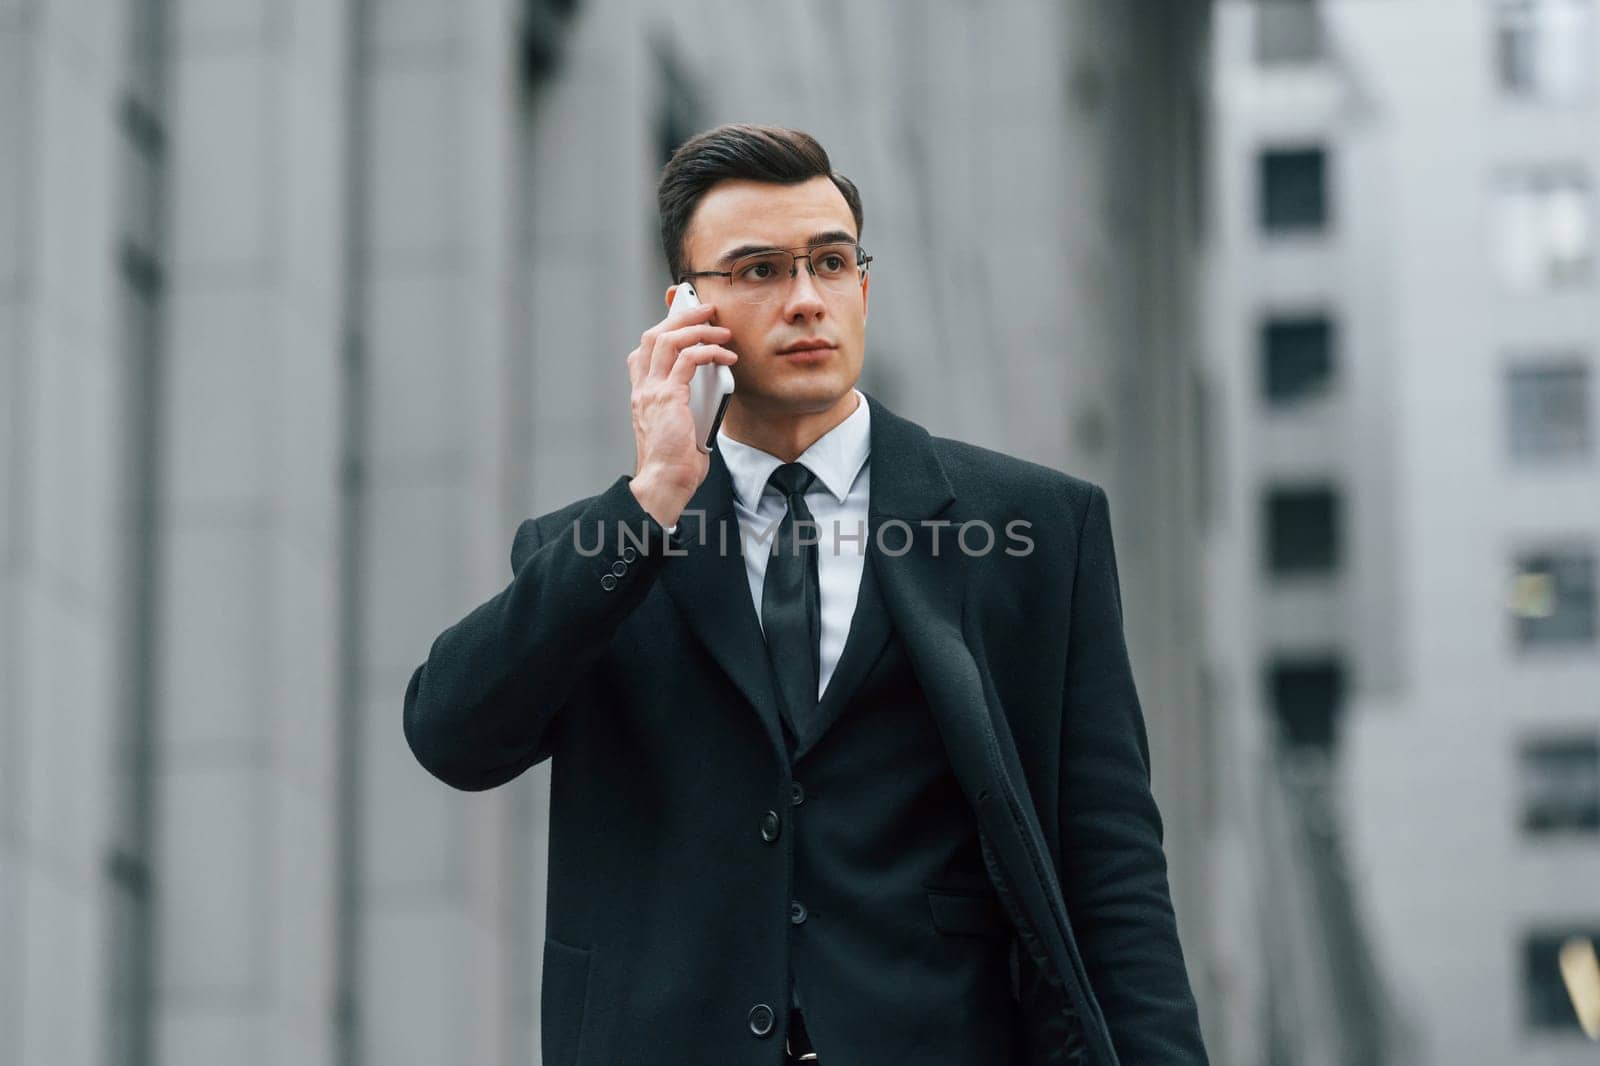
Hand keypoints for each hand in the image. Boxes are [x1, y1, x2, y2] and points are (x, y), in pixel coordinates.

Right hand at [626, 299, 737, 527]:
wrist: (664, 484)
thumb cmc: (674, 463)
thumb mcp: (680, 426)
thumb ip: (688, 404)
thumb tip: (713, 390)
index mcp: (642, 395)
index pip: (644, 350)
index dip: (663, 329)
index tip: (684, 320)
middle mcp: (643, 388)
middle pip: (654, 334)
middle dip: (681, 316)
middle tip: (705, 310)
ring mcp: (652, 391)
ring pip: (668, 339)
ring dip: (697, 328)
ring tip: (721, 330)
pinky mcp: (669, 398)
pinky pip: (688, 360)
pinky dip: (709, 351)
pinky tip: (726, 357)